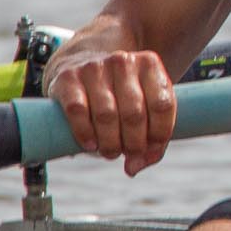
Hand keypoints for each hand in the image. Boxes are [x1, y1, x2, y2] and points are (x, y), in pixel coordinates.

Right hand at [45, 50, 177, 176]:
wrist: (81, 64)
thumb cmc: (120, 93)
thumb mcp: (143, 105)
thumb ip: (150, 138)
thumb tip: (134, 168)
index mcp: (150, 64)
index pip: (162, 105)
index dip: (159, 135)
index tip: (151, 151)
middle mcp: (123, 62)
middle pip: (134, 113)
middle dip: (134, 143)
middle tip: (129, 155)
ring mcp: (95, 68)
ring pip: (106, 115)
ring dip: (110, 142)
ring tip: (111, 152)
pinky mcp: (68, 78)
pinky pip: (77, 111)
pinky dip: (85, 132)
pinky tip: (90, 144)